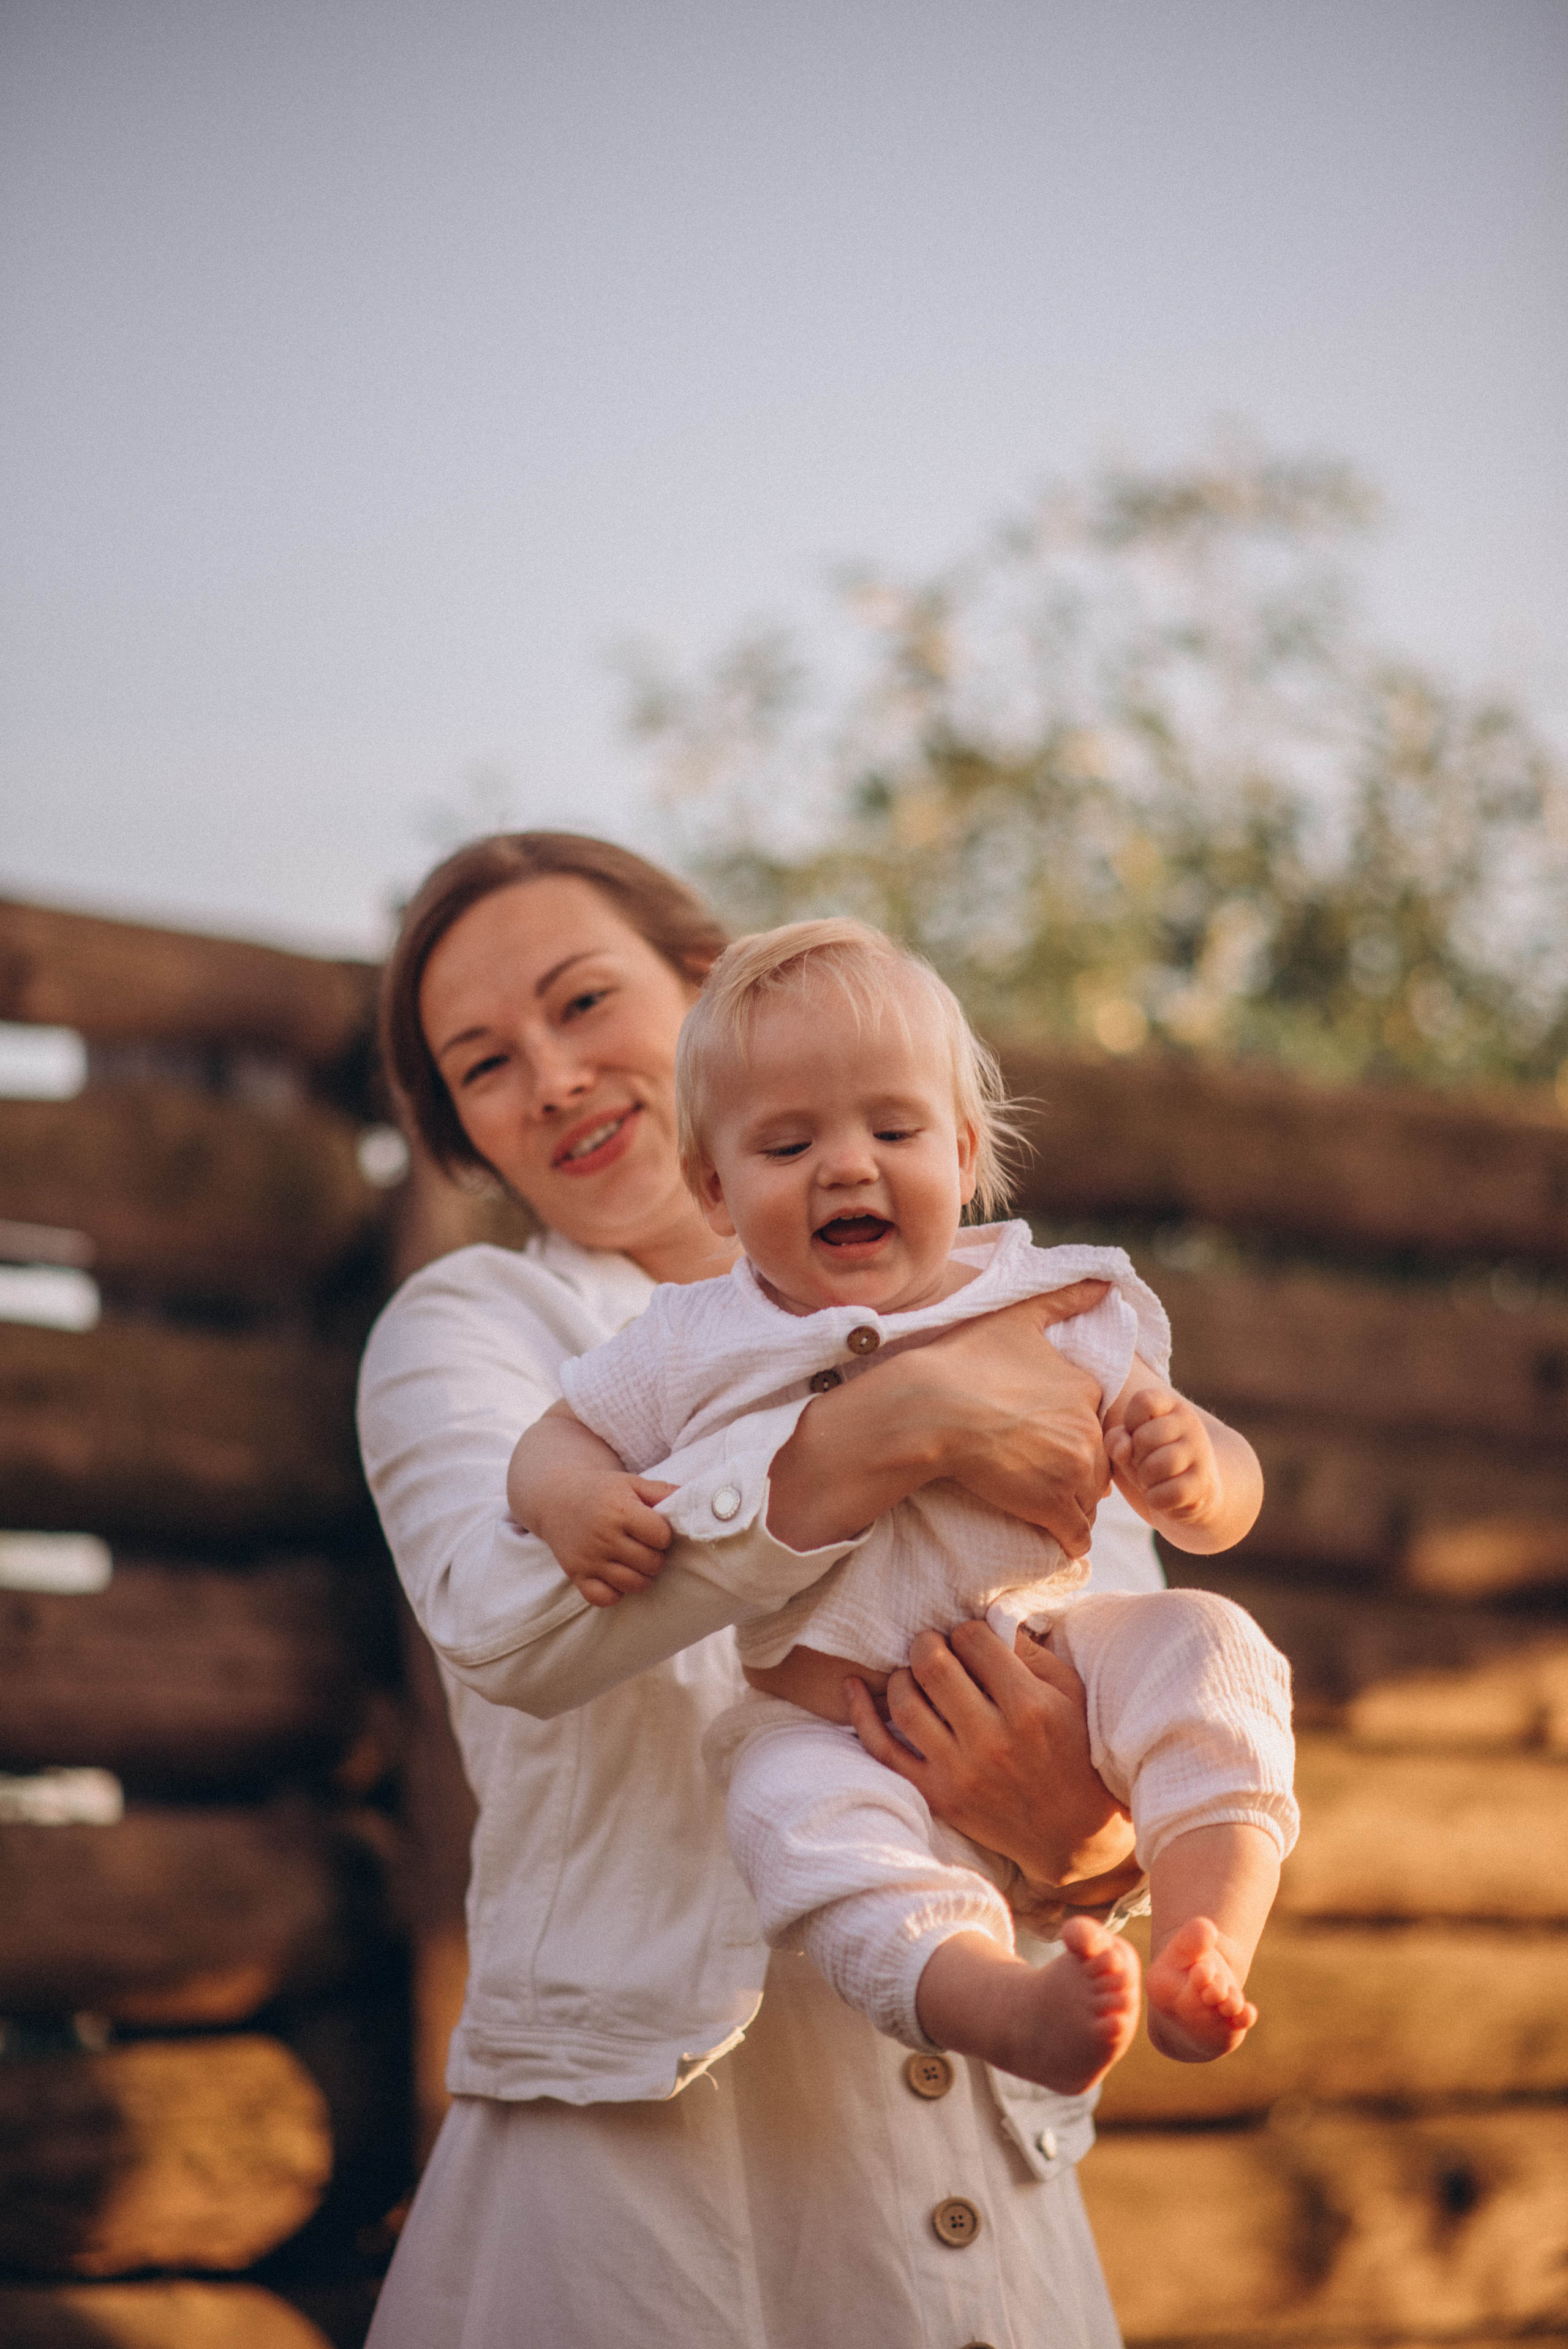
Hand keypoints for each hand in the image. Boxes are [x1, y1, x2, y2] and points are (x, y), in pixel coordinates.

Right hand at [539, 1472, 675, 1608]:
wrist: (556, 1499)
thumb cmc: (602, 1491)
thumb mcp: (631, 1482)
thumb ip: (663, 1491)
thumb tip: (695, 1502)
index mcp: (620, 1511)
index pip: (661, 1537)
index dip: (663, 1535)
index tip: (654, 1529)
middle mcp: (604, 1536)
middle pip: (651, 1563)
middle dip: (656, 1557)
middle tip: (646, 1547)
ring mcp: (589, 1559)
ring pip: (633, 1584)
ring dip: (642, 1577)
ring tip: (637, 1563)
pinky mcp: (576, 1575)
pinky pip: (604, 1598)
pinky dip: (615, 1593)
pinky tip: (616, 1577)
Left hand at [845, 1619, 1139, 1890]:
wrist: (1073, 1834)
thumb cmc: (1072, 1752)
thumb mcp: (1069, 1694)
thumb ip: (1029, 1652)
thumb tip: (986, 1619)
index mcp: (1028, 1707)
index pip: (974, 1641)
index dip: (966, 1632)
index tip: (970, 1642)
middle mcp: (991, 1740)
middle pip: (932, 1665)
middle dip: (926, 1643)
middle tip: (932, 1646)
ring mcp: (959, 1772)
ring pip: (904, 1703)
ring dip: (901, 1676)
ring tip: (915, 1674)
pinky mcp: (937, 1796)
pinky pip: (883, 1751)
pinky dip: (861, 1715)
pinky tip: (854, 1687)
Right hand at [908, 1286, 1114, 1555]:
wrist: (930, 1407)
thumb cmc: (965, 1361)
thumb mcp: (1018, 1318)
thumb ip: (1065, 1299)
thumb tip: (1106, 1282)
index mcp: (1086, 1389)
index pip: (1096, 1424)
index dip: (1071, 1434)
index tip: (1043, 1439)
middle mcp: (1089, 1428)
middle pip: (1097, 1463)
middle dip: (1075, 1472)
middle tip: (1038, 1473)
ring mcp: (1074, 1469)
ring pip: (1088, 1499)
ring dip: (1070, 1504)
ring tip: (1038, 1501)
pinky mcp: (1054, 1504)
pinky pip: (1077, 1534)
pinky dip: (1066, 1537)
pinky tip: (1049, 1532)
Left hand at [1105, 1387, 1223, 1528]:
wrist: (1191, 1493)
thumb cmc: (1152, 1461)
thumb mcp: (1130, 1445)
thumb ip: (1116, 1439)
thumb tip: (1122, 1451)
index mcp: (1172, 1407)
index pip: (1144, 1401)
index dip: (1131, 1422)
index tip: (1136, 1436)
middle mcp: (1190, 1425)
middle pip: (1143, 1438)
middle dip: (1135, 1458)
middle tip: (1145, 1465)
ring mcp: (1201, 1453)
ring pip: (1156, 1465)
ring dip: (1145, 1479)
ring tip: (1152, 1480)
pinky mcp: (1204, 1483)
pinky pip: (1168, 1492)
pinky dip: (1156, 1499)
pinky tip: (1160, 1497)